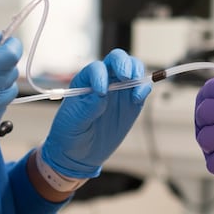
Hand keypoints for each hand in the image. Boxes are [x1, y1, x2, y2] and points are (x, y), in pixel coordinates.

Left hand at [40, 50, 150, 179]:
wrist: (79, 154)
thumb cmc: (70, 133)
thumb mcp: (73, 122)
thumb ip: (87, 108)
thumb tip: (102, 94)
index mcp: (85, 81)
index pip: (96, 69)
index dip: (100, 75)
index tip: (101, 92)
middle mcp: (104, 80)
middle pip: (117, 60)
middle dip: (124, 64)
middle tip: (126, 76)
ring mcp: (119, 91)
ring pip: (132, 69)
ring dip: (137, 72)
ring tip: (136, 89)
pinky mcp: (131, 103)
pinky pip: (141, 89)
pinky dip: (144, 88)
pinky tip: (139, 97)